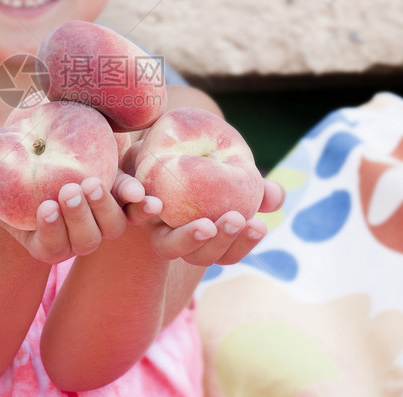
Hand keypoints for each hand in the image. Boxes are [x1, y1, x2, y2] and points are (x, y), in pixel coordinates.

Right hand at [0, 176, 134, 264]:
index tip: (45, 207)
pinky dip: (142, 206)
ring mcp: (102, 222)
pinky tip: (148, 199)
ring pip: (111, 227)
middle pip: (86, 240)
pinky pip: (135, 210)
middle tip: (70, 190)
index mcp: (46, 243)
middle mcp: (77, 239)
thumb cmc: (9, 186)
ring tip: (94, 182)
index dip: (50, 231)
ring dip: (105, 207)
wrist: (44, 168)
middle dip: (79, 217)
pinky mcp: (120, 203)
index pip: (51, 247)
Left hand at [130, 178, 284, 266]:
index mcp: (202, 234)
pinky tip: (150, 200)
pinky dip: (139, 208)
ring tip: (204, 224)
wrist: (152, 146)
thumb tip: (275, 196)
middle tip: (235, 220)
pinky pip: (130, 211)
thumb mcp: (227, 171)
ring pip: (166, 245)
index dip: (242, 244)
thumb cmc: (198, 164)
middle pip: (197, 255)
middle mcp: (175, 237)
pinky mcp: (126, 205)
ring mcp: (150, 226)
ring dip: (186, 238)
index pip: (225, 252)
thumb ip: (252, 186)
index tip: (258, 225)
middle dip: (219, 242)